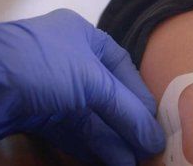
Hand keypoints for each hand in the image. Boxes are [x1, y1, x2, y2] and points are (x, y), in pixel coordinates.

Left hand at [0, 9, 164, 164]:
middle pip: (108, 96)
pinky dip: (93, 146)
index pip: (122, 68)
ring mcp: (52, 89)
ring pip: (92, 117)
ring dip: (113, 140)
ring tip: (135, 162)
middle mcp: (71, 61)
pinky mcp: (37, 115)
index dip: (140, 95)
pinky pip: (73, 132)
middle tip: (148, 149)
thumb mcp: (92, 81)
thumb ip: (126, 110)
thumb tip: (154, 138)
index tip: (155, 122)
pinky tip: (113, 160)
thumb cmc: (41, 65)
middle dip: (128, 123)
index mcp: (85, 38)